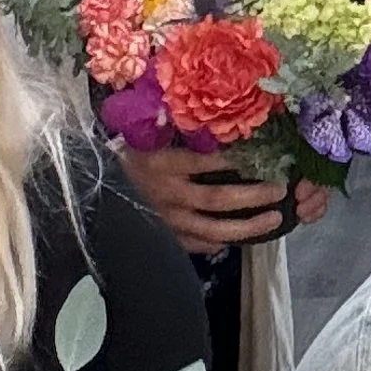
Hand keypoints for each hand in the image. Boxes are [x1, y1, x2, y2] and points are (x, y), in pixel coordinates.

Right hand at [117, 144, 330, 255]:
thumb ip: (178, 135)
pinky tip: (234, 240)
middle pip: (219, 197)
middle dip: (254, 196)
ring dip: (247, 225)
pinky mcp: (161, 236)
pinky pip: (194, 244)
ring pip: (213, 228)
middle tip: (281, 189)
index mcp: (162, 163)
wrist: (89, 186)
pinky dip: (217, 243)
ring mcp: (165, 219)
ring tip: (274, 219)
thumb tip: (219, 127)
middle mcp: (166, 193)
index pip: (206, 161)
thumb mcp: (145, 138)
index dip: (237, 160)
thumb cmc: (123, 156)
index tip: (265, 155)